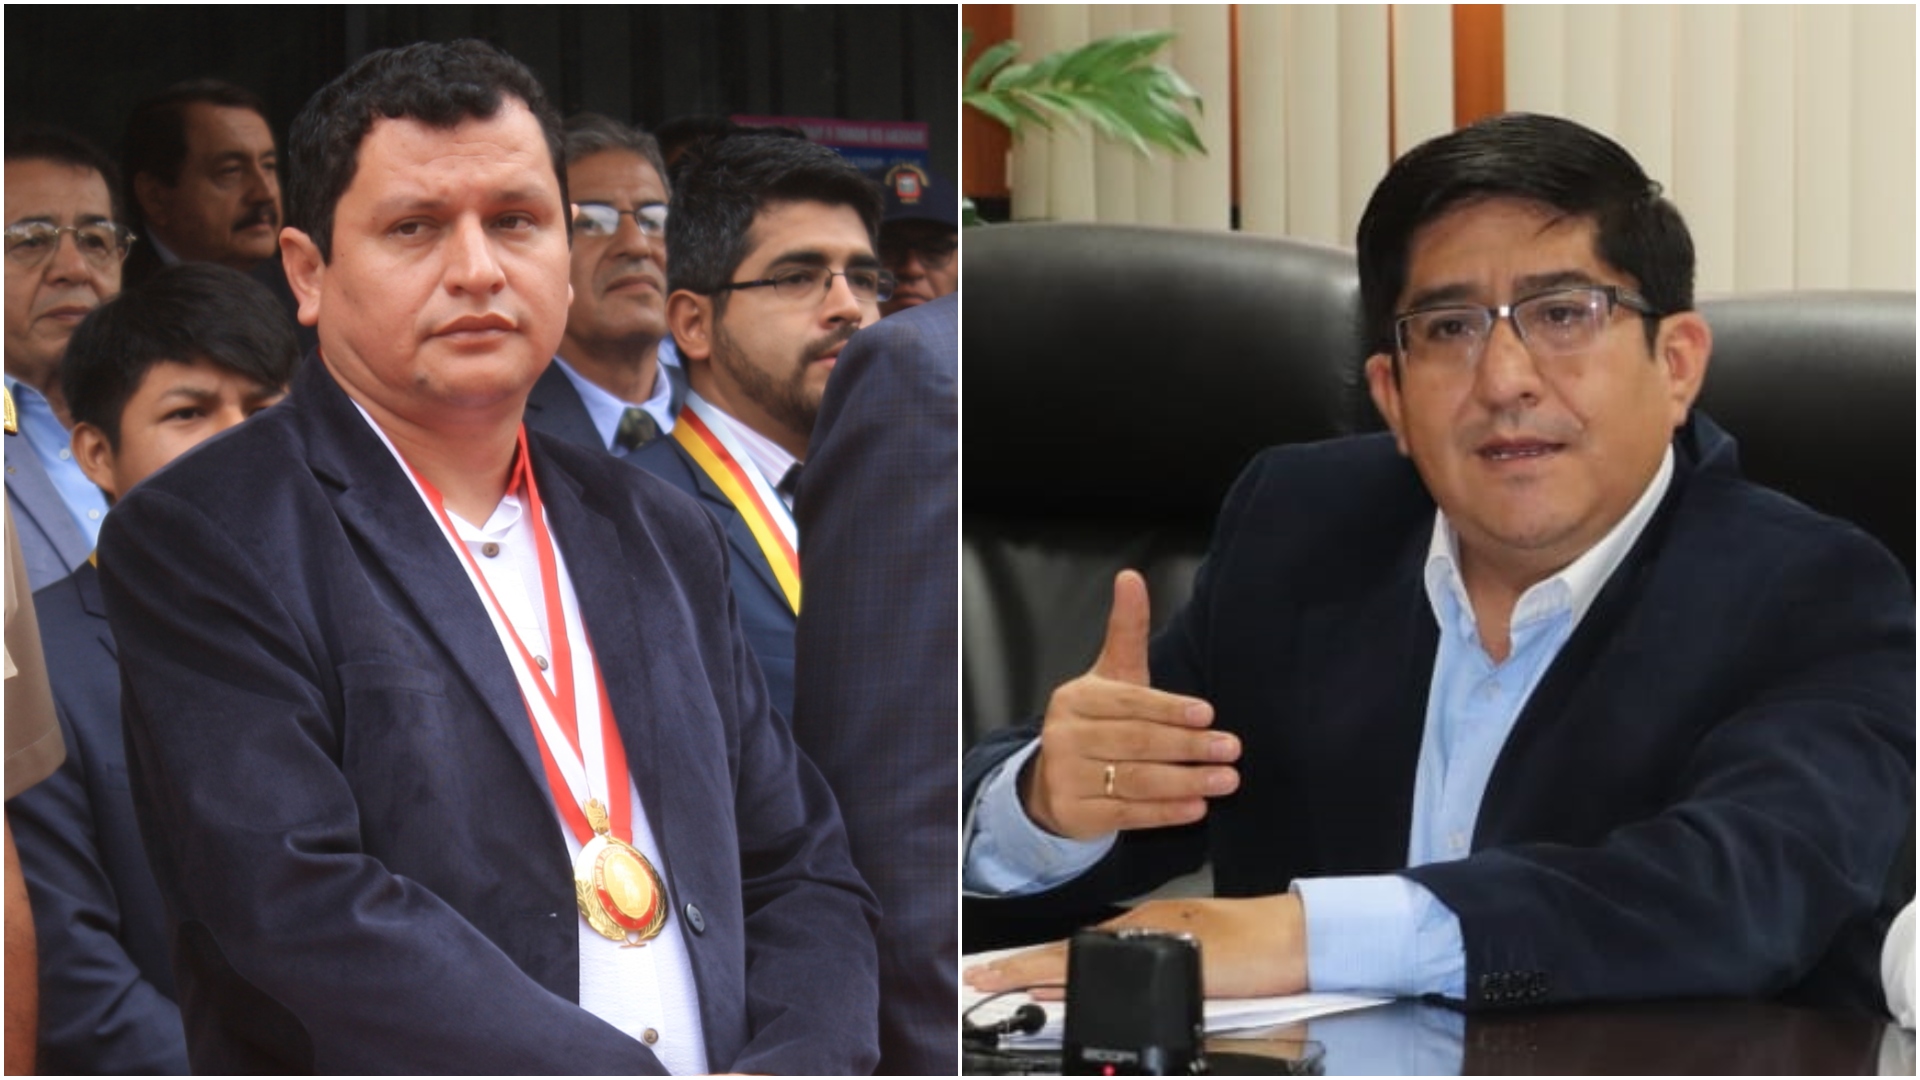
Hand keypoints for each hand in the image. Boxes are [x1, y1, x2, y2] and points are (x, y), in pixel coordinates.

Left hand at [963, 894, 1309, 999]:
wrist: (1295, 938)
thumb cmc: (1255, 948)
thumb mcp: (1197, 952)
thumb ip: (1158, 959)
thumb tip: (1119, 979)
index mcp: (1148, 926)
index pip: (1081, 946)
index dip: (1037, 960)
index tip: (1000, 969)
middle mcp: (1145, 927)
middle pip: (1072, 950)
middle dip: (1023, 966)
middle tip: (982, 974)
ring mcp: (1157, 937)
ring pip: (1085, 956)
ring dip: (1040, 970)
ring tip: (1001, 978)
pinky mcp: (1173, 952)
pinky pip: (1117, 967)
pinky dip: (1082, 975)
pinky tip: (1057, 984)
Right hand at [1023, 570, 1239, 839]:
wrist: (1054, 783)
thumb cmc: (1098, 724)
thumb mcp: (1111, 677)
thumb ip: (1126, 631)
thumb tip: (1131, 577)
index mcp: (1075, 697)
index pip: (1129, 702)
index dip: (1169, 709)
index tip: (1208, 714)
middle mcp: (1064, 735)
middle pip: (1136, 741)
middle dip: (1189, 746)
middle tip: (1231, 749)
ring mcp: (1065, 776)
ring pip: (1135, 779)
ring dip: (1186, 781)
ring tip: (1225, 780)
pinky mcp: (1074, 813)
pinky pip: (1126, 813)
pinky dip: (1164, 811)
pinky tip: (1196, 807)